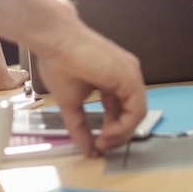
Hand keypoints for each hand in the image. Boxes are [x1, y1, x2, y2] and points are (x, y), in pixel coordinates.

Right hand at [34, 26, 145, 155]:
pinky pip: (136, 109)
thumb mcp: (70, 103)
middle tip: (101, 147)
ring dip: (121, 133)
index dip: (111, 130)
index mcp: (113, 79)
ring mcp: (130, 74)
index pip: (120, 111)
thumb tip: (86, 149)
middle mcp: (126, 76)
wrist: (56, 41)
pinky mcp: (130, 76)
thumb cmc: (59, 62)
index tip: (97, 144)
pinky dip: (124, 126)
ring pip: (136, 113)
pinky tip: (107, 133)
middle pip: (131, 114)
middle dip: (117, 135)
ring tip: (103, 142)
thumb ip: (79, 127)